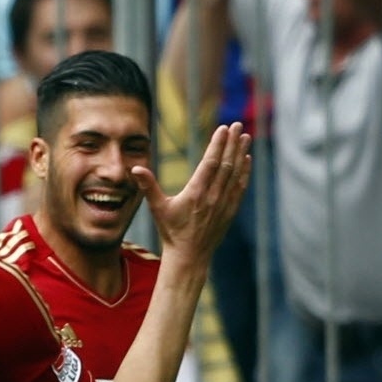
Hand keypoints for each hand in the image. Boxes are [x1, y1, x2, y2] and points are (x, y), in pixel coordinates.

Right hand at [133, 122, 250, 267]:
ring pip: (235, 174)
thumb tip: (135, 169)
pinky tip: (246, 160)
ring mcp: (223, 204)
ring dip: (240, 154)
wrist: (189, 256)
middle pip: (225, 164)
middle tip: (236, 125)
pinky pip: (239, 187)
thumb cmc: (171, 231)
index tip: (223, 128)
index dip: (217, 145)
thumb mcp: (158, 208)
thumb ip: (148, 186)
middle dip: (232, 143)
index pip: (209, 163)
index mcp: (195, 193)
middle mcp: (212, 197)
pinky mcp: (230, 211)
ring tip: (245, 136)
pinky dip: (243, 172)